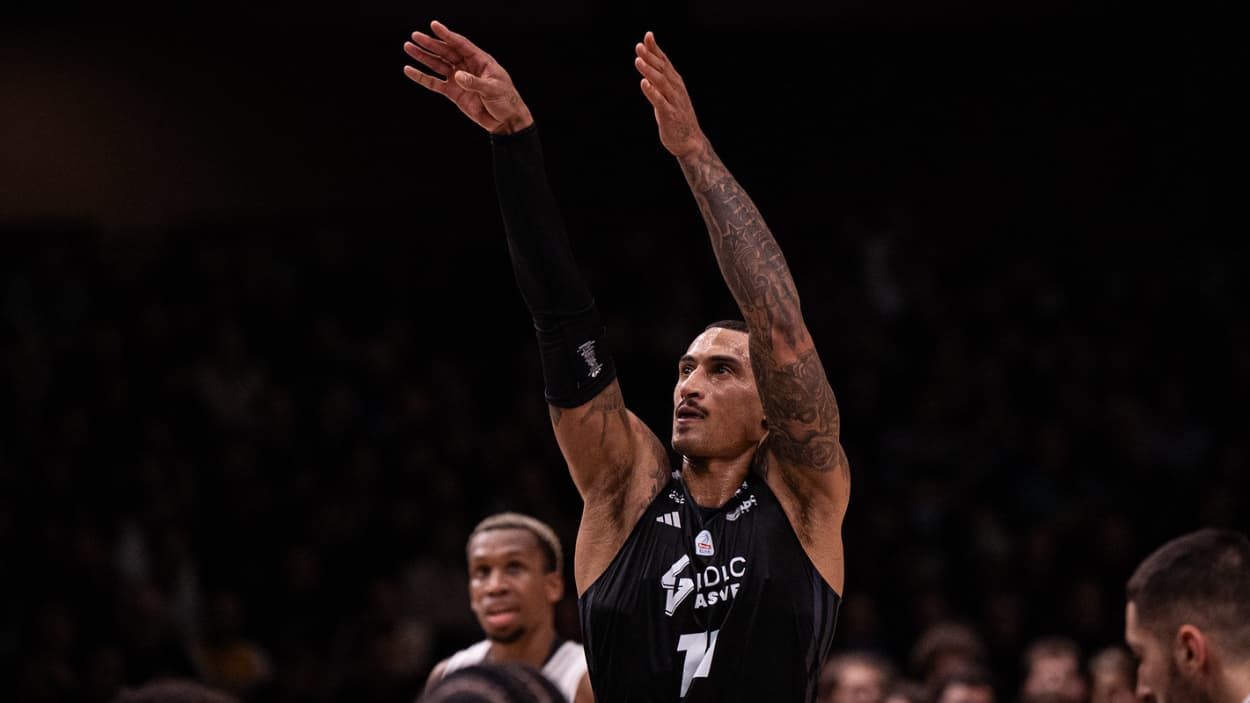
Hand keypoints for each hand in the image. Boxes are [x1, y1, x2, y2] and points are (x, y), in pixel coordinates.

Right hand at [403, 20, 533, 133]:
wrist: (506, 121)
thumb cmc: (506, 101)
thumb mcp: (493, 90)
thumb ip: (475, 82)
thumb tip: (457, 76)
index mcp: (480, 61)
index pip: (461, 45)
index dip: (447, 35)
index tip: (434, 26)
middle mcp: (467, 67)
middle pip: (446, 52)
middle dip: (431, 44)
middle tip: (415, 36)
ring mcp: (459, 79)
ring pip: (438, 65)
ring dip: (423, 57)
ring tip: (408, 48)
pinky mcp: (453, 93)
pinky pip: (435, 83)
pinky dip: (422, 77)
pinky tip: (409, 70)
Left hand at [634, 31, 706, 159]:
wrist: (690, 142)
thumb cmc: (677, 118)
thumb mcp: (668, 97)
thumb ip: (659, 84)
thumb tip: (648, 72)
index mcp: (675, 83)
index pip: (665, 62)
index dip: (656, 49)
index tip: (648, 35)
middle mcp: (676, 89)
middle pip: (662, 69)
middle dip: (650, 56)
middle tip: (639, 45)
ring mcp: (674, 102)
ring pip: (661, 83)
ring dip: (649, 71)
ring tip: (638, 60)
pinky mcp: (669, 115)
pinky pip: (660, 102)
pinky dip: (652, 92)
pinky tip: (644, 83)